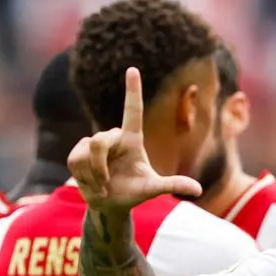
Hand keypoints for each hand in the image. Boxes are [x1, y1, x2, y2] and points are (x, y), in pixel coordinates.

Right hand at [67, 67, 201, 213]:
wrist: (110, 205)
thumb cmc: (134, 193)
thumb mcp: (153, 189)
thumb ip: (173, 185)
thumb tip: (199, 190)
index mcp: (133, 140)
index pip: (133, 110)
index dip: (133, 90)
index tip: (133, 69)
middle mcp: (114, 137)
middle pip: (99, 140)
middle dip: (99, 165)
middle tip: (106, 184)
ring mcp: (94, 143)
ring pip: (87, 151)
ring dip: (93, 174)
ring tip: (102, 185)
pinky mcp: (78, 152)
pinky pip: (76, 159)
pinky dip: (83, 176)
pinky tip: (90, 183)